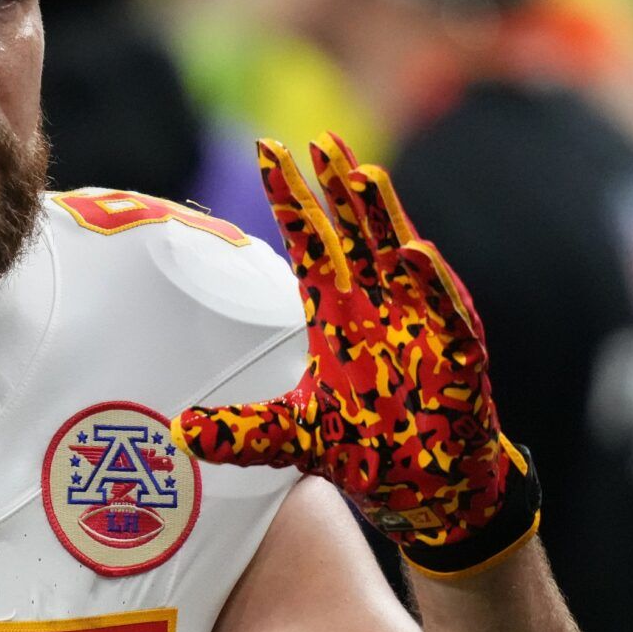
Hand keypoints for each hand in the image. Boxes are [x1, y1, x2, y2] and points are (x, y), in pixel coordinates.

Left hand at [174, 133, 537, 567]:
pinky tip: (412, 253)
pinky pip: (445, 313)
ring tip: (362, 174)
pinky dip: (430, 284)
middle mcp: (378, 307)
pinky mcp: (455, 357)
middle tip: (319, 139)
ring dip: (384, 218)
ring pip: (402, 256)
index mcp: (337, 314)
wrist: (428, 492)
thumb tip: (177, 431)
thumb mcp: (293, 440)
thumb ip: (241, 432)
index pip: (310, 243)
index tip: (268, 148)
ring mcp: (420, 326)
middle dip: (338, 188)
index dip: (292, 199)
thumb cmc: (368, 450)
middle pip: (355, 234)